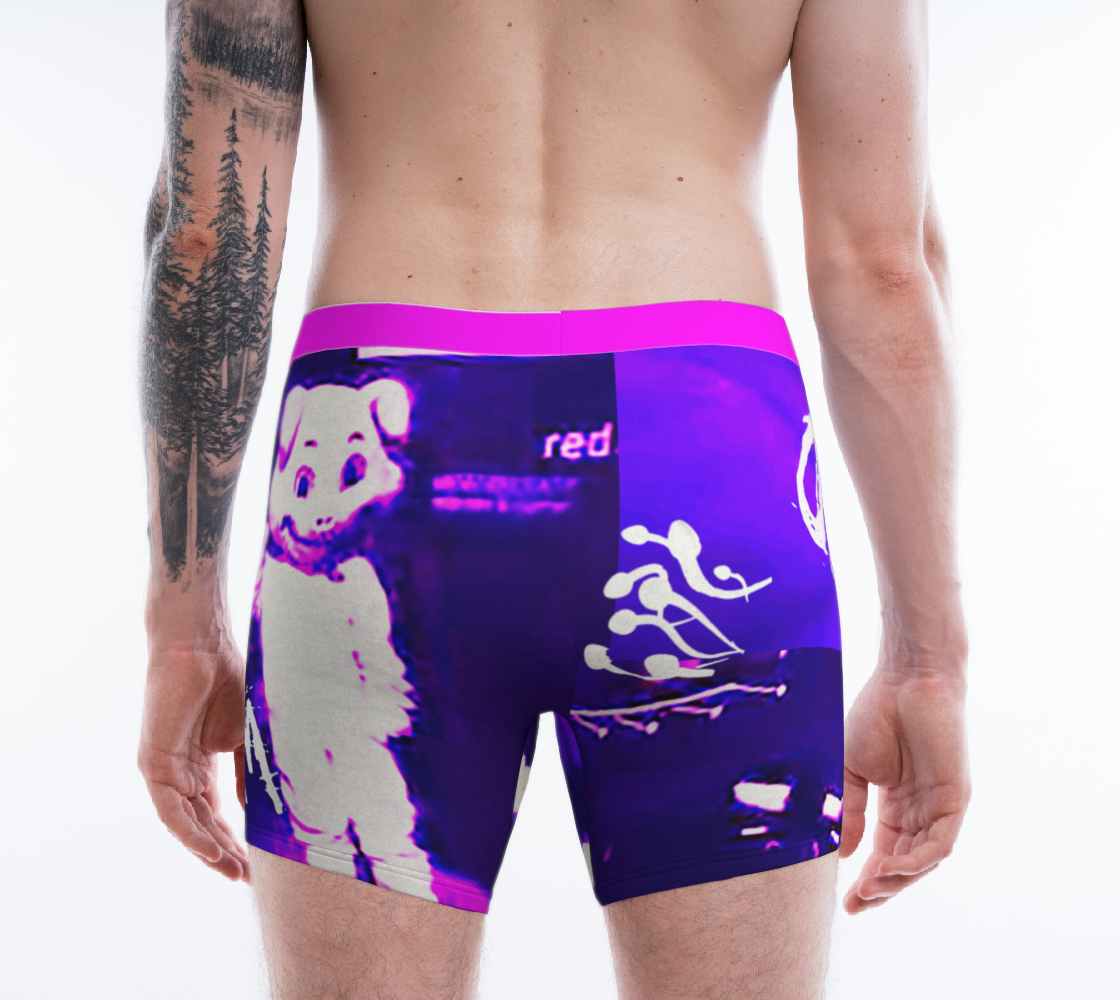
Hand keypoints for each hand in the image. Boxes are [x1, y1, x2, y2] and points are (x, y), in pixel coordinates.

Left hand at [138, 632, 249, 880]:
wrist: (201, 644)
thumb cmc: (227, 676)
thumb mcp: (247, 734)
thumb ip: (249, 771)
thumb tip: (258, 809)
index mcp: (202, 762)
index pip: (216, 811)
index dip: (236, 837)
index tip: (258, 861)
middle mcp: (181, 770)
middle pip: (201, 823)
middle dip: (224, 852)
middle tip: (249, 876)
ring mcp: (165, 768)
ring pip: (185, 822)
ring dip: (208, 849)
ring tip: (234, 870)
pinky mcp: (153, 763)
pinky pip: (171, 810)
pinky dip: (190, 832)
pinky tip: (211, 850)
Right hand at [840, 660, 969, 913]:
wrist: (906, 678)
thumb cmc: (877, 713)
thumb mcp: (852, 770)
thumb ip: (851, 810)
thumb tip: (841, 853)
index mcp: (897, 804)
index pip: (885, 853)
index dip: (867, 880)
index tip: (845, 902)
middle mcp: (921, 810)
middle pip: (905, 864)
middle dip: (881, 889)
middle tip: (856, 904)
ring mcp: (940, 806)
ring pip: (924, 860)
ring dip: (898, 879)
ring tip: (869, 887)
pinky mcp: (956, 797)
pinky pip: (941, 842)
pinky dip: (918, 860)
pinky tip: (891, 867)